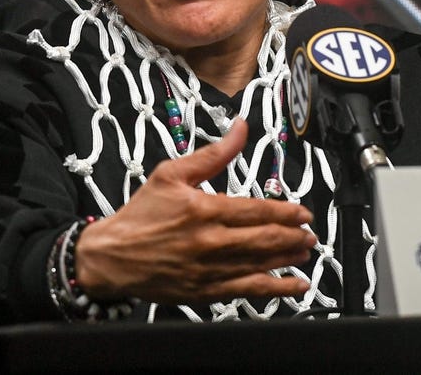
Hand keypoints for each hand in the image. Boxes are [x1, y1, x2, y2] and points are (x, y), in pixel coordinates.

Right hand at [73, 119, 316, 303]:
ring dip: (289, 258)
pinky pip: (249, 292)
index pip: (257, 211)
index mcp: (205, 209)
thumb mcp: (171, 173)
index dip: (285, 212)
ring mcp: (210, 270)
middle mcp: (211, 241)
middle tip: (310, 233)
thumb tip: (240, 127)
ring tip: (306, 252)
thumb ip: (213, 153)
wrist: (110, 257)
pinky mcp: (206, 292)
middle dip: (293, 236)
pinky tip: (295, 286)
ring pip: (261, 265)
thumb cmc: (140, 214)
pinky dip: (276, 290)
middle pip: (265, 239)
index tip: (303, 212)